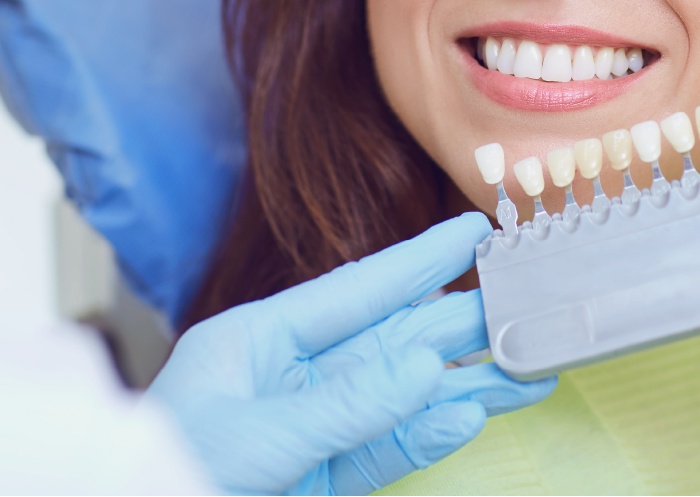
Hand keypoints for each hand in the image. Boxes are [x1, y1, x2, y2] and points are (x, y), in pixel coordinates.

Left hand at [146, 212, 555, 494]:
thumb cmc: (169, 471)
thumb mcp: (256, 434)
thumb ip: (346, 404)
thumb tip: (428, 370)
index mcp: (258, 340)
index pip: (357, 288)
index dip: (420, 259)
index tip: (475, 228)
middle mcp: (293, 376)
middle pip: (394, 340)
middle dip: (462, 320)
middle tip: (527, 299)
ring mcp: (312, 428)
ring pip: (405, 398)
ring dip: (466, 384)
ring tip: (529, 369)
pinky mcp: (324, 478)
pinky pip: (389, 450)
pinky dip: (432, 435)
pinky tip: (474, 414)